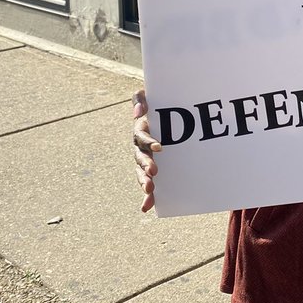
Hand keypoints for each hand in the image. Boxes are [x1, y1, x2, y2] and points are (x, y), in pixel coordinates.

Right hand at [132, 88, 160, 212]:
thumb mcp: (147, 96)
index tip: (159, 146)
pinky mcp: (152, 169)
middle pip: (140, 158)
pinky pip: (147, 184)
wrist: (163, 112)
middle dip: (145, 166)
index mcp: (140, 132)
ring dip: (144, 181)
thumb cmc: (155, 103)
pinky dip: (147, 197)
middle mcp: (140, 148)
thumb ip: (139, 99)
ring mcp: (145, 159)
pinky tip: (147, 207)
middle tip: (153, 172)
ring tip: (150, 190)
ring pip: (142, 173)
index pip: (142, 138)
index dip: (149, 141)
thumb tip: (139, 112)